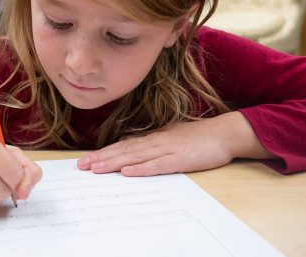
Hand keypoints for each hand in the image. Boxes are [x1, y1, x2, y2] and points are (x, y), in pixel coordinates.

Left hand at [76, 112, 270, 175]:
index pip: (123, 146)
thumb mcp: (171, 139)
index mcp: (153, 138)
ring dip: (114, 163)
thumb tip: (134, 151)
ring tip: (96, 169)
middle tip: (81, 166)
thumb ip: (153, 146)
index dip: (103, 153)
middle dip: (101, 158)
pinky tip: (128, 173)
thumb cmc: (198, 138)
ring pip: (135, 157)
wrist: (224, 133)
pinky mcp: (180, 159)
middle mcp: (155, 142)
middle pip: (123, 151)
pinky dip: (142, 169)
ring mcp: (167, 149)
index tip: (86, 160)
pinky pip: (158, 165)